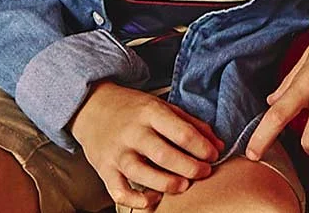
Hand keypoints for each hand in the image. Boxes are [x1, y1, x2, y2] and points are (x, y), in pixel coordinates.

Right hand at [71, 81, 222, 209]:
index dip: (203, 148)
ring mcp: (117, 152)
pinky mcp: (104, 169)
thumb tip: (218, 146)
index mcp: (149, 112)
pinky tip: (154, 198)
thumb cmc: (131, 108)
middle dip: (191, 168)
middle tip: (203, 172)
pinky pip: (121, 192)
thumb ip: (190, 124)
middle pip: (165, 155)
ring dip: (168, 184)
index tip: (212, 155)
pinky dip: (139, 201)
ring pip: (143, 174)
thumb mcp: (161, 106)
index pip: (182, 133)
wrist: (90, 106)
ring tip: (183, 185)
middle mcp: (132, 132)